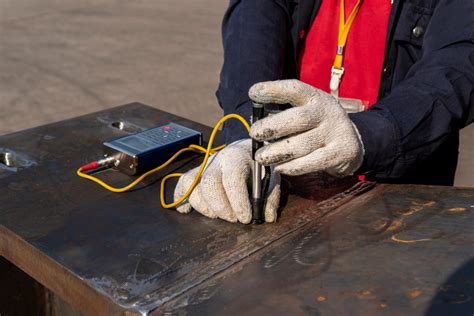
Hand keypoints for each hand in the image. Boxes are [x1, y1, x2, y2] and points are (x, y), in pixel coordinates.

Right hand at [173, 139, 280, 223]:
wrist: (247, 152)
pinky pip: (182, 185)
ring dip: (205, 208)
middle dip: (221, 207)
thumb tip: (267, 217)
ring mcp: (203, 167)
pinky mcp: (194, 174)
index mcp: (236, 157)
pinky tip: (187, 210)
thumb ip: (270, 197)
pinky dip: (182, 199)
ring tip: (219, 215)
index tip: (245, 218)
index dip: (238, 202)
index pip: (232, 179)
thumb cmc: (259, 168)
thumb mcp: (271, 178)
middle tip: (234, 219)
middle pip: (209, 184)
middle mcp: (216, 160)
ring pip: (193, 188)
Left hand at [249, 79, 363, 176]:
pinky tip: (280, 167)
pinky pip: (313, 162)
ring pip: (302, 144)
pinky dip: (293, 166)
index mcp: (315, 98)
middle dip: (273, 126)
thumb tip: (256, 124)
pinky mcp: (340, 153)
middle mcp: (327, 112)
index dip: (274, 90)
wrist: (351, 142)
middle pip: (299, 118)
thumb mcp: (305, 112)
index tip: (253, 93)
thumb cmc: (315, 126)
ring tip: (261, 157)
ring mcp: (335, 132)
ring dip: (278, 152)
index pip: (295, 89)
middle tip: (255, 134)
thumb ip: (283, 115)